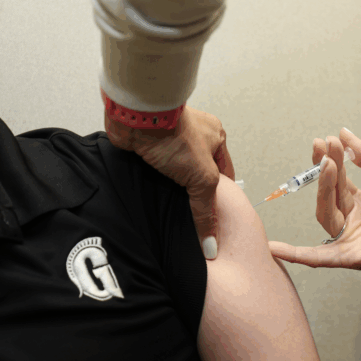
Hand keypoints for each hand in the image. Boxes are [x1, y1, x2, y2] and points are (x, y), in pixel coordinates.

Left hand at [104, 106, 234, 259]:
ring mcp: (170, 142)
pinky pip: (157, 172)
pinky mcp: (150, 147)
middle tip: (194, 219)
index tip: (217, 219)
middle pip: (200, 174)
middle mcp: (195, 138)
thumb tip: (211, 243)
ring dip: (173, 190)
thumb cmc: (174, 134)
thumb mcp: (202, 177)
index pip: (224, 175)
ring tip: (172, 212)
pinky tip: (154, 198)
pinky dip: (155, 184)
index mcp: (216, 137)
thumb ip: (207, 210)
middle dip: (196, 194)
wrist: (137, 118)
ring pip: (177, 174)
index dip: (222, 197)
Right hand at [268, 129, 360, 269]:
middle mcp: (353, 222)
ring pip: (325, 214)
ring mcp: (351, 239)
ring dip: (322, 189)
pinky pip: (321, 257)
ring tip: (327, 165)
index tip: (325, 141)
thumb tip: (345, 133)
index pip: (337, 182)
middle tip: (324, 147)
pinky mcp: (353, 255)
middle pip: (328, 196)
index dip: (329, 161)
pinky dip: (297, 255)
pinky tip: (275, 248)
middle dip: (324, 171)